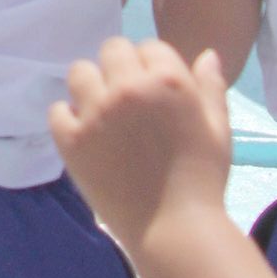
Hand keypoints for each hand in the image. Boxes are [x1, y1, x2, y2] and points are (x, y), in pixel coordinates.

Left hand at [50, 35, 232, 250]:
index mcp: (167, 81)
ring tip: (103, 112)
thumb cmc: (203, 180)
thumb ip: (210, 87)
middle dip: (122, 68)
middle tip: (129, 99)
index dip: (154, 66)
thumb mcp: (218, 131)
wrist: (175, 230)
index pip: (150, 47)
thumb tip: (207, 54)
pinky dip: (68, 118)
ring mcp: (95, 113)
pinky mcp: (71, 140)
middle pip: (112, 50)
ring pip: (80, 72)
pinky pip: (57, 110)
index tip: (156, 91)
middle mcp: (127, 88)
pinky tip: (85, 134)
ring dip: (92, 86)